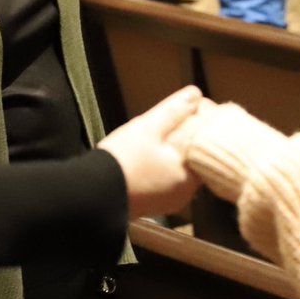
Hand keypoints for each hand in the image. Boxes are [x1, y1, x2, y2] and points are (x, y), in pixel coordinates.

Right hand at [99, 86, 202, 216]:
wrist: (90, 196)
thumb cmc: (121, 161)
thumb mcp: (147, 128)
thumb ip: (174, 111)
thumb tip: (195, 94)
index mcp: (189, 175)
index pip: (208, 143)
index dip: (202, 120)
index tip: (193, 106)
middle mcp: (184, 192)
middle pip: (195, 156)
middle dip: (188, 135)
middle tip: (176, 116)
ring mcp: (169, 200)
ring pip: (182, 167)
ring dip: (175, 150)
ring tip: (161, 132)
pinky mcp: (155, 204)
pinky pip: (169, 179)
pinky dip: (166, 165)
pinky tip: (151, 154)